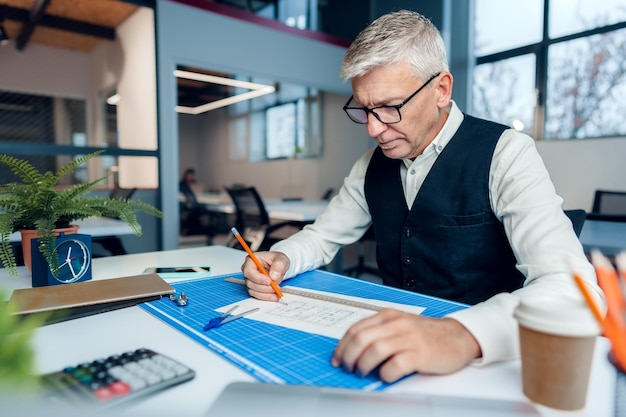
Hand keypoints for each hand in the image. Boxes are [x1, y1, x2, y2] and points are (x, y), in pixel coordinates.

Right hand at [240, 251, 289, 301]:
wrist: (280, 267)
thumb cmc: (277, 260)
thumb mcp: (281, 259)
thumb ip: (278, 266)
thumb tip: (273, 276)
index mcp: (251, 260)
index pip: (249, 271)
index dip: (258, 278)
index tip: (269, 281)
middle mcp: (249, 270)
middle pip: (250, 282)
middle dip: (264, 287)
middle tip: (275, 287)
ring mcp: (250, 280)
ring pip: (253, 290)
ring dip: (265, 293)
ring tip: (276, 291)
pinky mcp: (254, 288)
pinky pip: (257, 295)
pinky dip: (266, 296)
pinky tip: (274, 295)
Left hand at [331, 309, 481, 381]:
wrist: (458, 336)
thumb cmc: (426, 334)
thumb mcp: (400, 325)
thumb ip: (379, 332)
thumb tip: (353, 351)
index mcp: (388, 316)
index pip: (356, 329)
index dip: (341, 346)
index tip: (337, 359)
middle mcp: (397, 324)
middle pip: (361, 339)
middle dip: (348, 356)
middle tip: (348, 368)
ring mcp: (409, 338)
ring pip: (374, 350)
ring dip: (363, 365)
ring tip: (363, 373)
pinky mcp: (420, 354)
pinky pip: (394, 365)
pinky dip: (385, 374)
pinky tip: (385, 376)